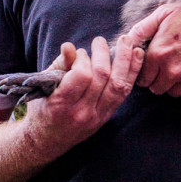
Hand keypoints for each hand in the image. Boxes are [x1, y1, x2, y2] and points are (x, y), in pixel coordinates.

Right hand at [22, 35, 144, 155]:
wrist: (46, 141)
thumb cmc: (43, 107)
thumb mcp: (44, 85)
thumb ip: (59, 65)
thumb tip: (69, 46)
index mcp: (62, 105)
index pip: (82, 76)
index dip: (82, 59)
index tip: (79, 54)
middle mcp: (82, 113)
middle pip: (102, 78)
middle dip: (103, 54)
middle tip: (99, 40)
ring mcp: (97, 117)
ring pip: (118, 85)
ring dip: (125, 60)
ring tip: (127, 41)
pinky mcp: (107, 117)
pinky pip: (124, 93)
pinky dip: (132, 73)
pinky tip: (137, 57)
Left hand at [129, 0, 180, 98]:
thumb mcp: (165, 13)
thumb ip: (142, 28)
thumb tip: (127, 41)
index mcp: (158, 54)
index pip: (142, 78)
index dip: (148, 72)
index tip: (157, 65)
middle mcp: (172, 71)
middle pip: (157, 88)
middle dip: (161, 78)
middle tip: (174, 63)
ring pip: (175, 92)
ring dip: (178, 82)